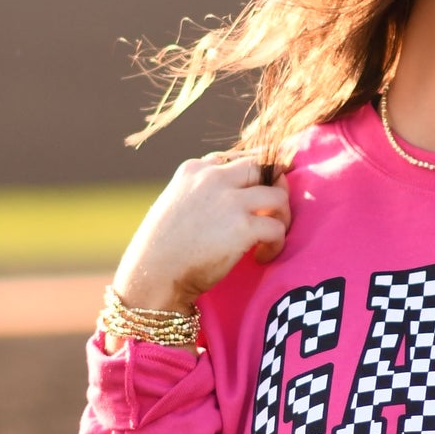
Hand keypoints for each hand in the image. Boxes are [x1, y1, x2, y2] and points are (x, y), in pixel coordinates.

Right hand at [113, 152, 292, 311]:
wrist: (152, 275)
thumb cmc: (159, 248)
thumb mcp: (173, 205)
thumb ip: (200, 194)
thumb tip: (232, 201)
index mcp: (193, 170)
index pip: (237, 158)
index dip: (255, 173)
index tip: (263, 187)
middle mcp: (213, 178)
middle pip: (262, 168)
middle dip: (276, 186)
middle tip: (276, 211)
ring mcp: (230, 201)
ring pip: (278, 196)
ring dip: (282, 216)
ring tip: (272, 236)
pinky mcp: (243, 228)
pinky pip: (277, 228)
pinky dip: (277, 243)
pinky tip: (263, 256)